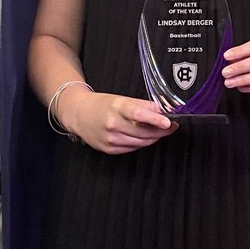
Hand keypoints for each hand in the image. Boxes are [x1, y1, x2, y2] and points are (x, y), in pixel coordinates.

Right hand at [59, 87, 175, 153]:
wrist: (78, 114)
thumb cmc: (101, 105)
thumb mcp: (121, 99)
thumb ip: (142, 105)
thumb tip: (161, 110)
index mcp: (116, 107)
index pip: (139, 114)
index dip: (155, 120)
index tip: (168, 122)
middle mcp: (113, 124)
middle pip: (144, 132)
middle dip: (161, 131)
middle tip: (170, 126)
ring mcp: (111, 139)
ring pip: (141, 142)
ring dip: (153, 137)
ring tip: (159, 130)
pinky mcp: (110, 149)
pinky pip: (133, 148)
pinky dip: (141, 142)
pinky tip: (142, 136)